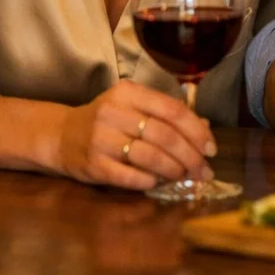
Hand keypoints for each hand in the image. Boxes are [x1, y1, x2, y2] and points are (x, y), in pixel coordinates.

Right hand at [56, 80, 216, 189]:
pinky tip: (160, 182)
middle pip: (165, 135)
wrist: (63, 135)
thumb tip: (205, 129)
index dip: (196, 131)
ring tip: (186, 176)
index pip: (172, 110)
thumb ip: (166, 115)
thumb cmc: (108, 120)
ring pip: (150, 156)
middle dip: (191, 155)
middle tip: (204, 170)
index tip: (211, 148)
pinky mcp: (94, 164)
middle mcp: (114, 112)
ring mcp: (102, 139)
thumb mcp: (134, 106)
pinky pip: (131, 176)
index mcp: (129, 93)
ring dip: (174, 169)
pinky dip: (151, 181)